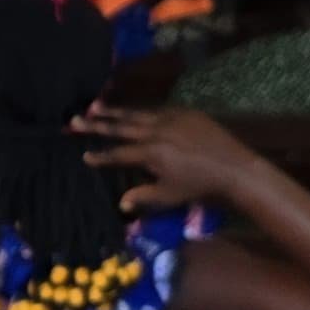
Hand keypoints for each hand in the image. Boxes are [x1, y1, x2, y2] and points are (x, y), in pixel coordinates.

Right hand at [79, 100, 259, 212]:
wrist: (234, 167)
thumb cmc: (200, 186)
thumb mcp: (170, 195)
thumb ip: (143, 196)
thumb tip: (121, 203)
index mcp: (151, 153)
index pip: (118, 153)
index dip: (99, 156)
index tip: (83, 155)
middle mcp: (156, 131)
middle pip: (121, 127)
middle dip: (96, 124)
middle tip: (74, 120)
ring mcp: (171, 118)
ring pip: (137, 114)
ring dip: (115, 112)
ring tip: (96, 106)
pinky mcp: (186, 112)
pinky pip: (158, 110)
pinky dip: (142, 112)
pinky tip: (134, 112)